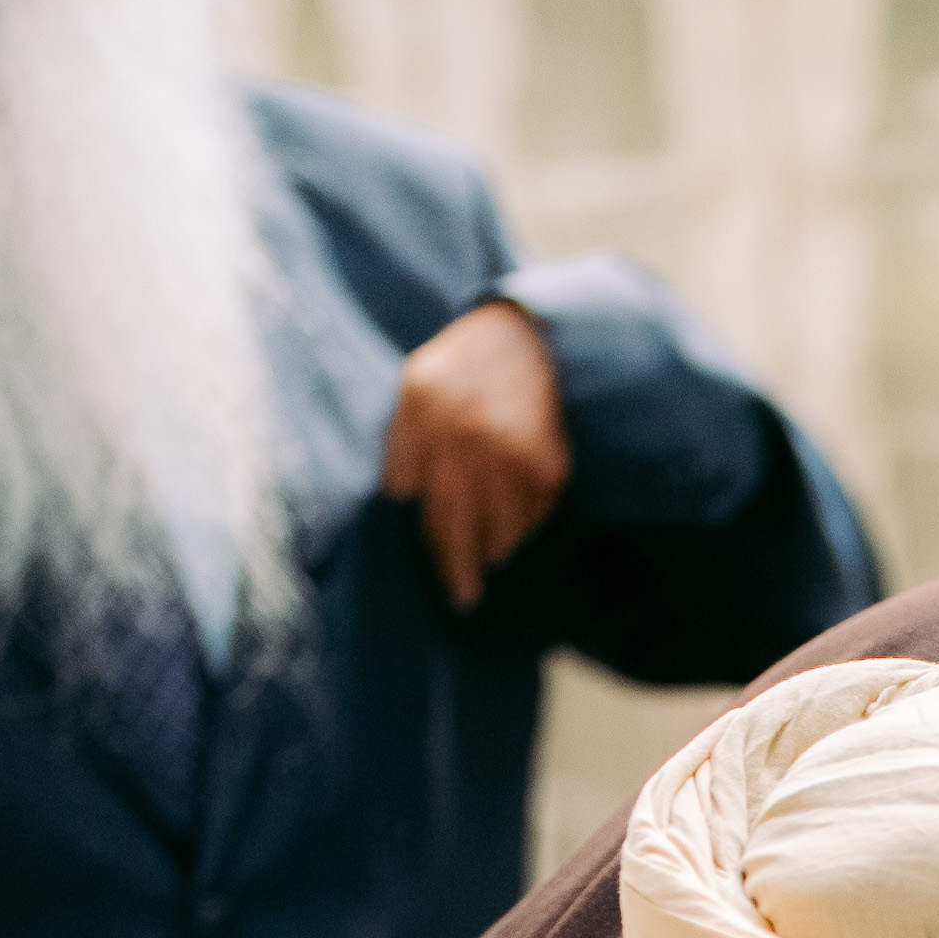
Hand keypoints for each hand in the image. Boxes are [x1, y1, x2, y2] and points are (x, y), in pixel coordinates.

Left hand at [381, 295, 570, 607]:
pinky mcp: (547, 468)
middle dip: (457, 570)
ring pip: (498, 535)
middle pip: (451, 529)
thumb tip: (391, 505)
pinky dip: (525, 521)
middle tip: (463, 599)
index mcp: (417, 408)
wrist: (524, 338)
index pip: (404, 495)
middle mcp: (463, 433)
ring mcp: (508, 454)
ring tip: (494, 543)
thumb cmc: (459, 371)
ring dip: (495, 544)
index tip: (426, 559)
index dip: (415, 529)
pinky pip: (531, 520)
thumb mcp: (411, 389)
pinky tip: (519, 501)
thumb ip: (396, 443)